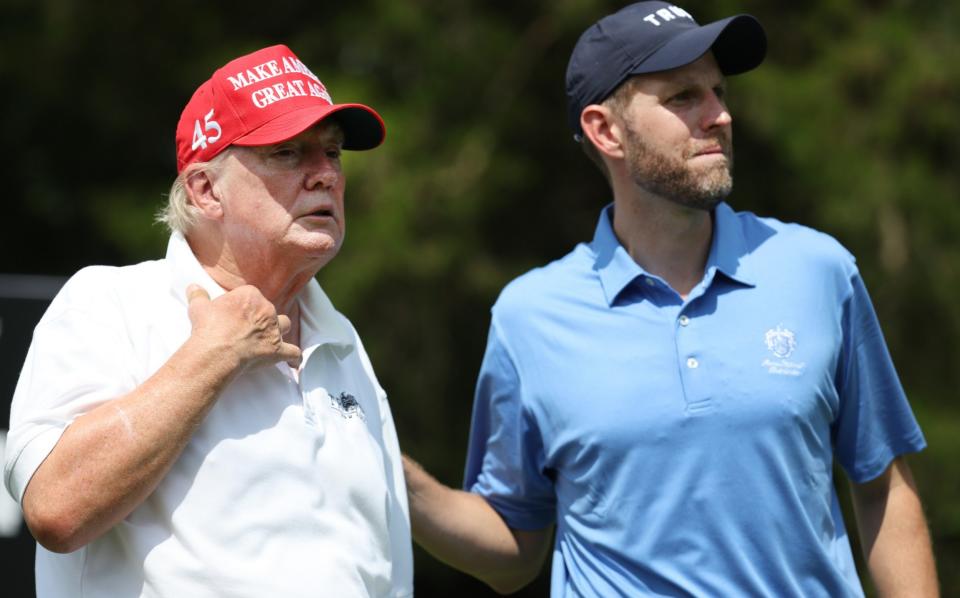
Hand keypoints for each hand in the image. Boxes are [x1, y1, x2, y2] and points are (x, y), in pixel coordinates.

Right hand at [185, 284, 301, 369]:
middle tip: (245, 329)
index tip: (233, 315)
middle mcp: (267, 310)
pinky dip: (294, 357)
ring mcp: (274, 330)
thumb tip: (193, 287)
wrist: (216, 351)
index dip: (242, 305)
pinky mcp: (277, 350)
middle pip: (267, 310)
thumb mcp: (199, 308)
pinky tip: (294, 361)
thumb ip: (198, 295)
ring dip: (280, 330)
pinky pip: (293, 352)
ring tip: (271, 337)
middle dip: (259, 318)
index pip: (250, 295)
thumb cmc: (208, 328)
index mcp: (251, 295)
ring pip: (285, 324)